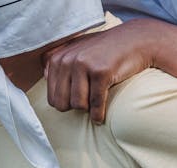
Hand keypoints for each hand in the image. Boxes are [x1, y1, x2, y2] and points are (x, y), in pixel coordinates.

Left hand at [43, 20, 160, 123]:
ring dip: (89, 110)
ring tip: (96, 104)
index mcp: (58, 59)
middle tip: (88, 103)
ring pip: (78, 105)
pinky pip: (95, 105)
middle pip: (63, 104)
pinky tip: (101, 117)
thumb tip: (44, 75)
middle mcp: (67, 60)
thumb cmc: (104, 52)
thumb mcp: (77, 51)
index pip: (52, 98)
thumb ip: (59, 62)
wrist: (132, 42)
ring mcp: (84, 65)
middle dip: (76, 108)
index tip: (79, 100)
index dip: (67, 104)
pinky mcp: (100, 72)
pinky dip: (99, 115)